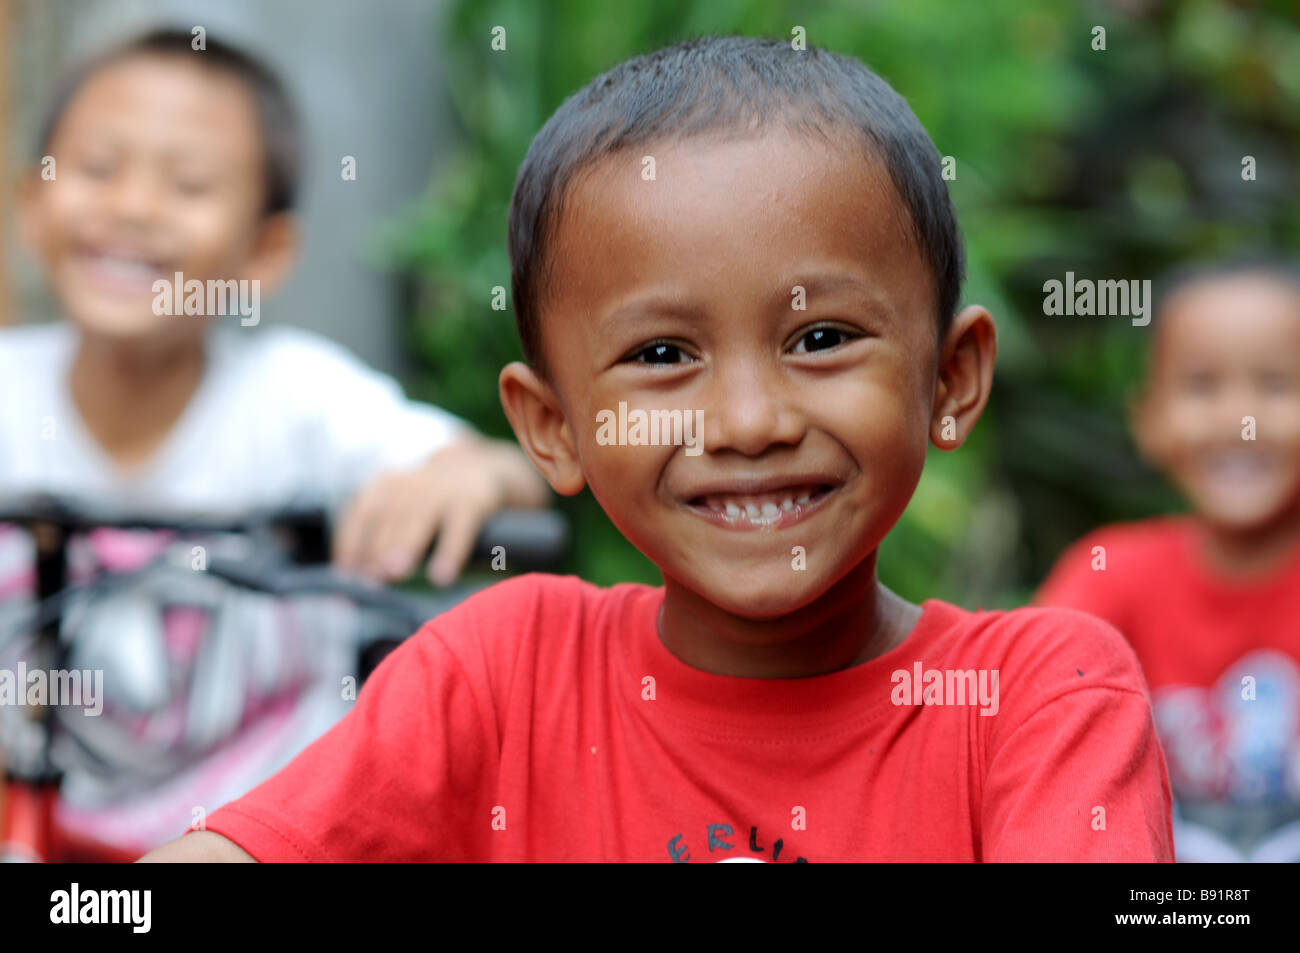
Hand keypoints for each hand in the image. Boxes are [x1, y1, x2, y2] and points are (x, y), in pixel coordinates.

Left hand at [333, 437, 509, 585]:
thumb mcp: (403, 509)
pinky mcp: (473, 501)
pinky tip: (442, 577)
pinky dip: (449, 552)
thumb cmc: (431, 502)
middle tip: (371, 577)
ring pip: (420, 517)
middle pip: (390, 515)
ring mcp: (443, 491)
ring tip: (395, 574)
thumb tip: (360, 580)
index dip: (351, 541)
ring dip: (405, 545)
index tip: (346, 573)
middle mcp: (412, 485)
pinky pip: (459, 528)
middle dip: (377, 546)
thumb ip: (382, 539)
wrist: (481, 469)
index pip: (362, 512)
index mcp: (387, 486)